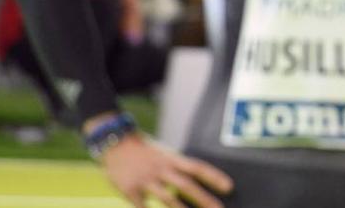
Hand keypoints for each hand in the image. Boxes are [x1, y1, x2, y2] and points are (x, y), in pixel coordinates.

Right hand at [99, 134, 232, 207]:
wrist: (115, 142)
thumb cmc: (144, 153)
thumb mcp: (163, 156)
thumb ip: (178, 169)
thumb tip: (197, 182)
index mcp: (171, 159)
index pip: (197, 167)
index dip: (214, 177)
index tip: (229, 187)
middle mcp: (161, 168)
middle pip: (186, 185)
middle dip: (204, 199)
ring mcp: (145, 179)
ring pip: (167, 197)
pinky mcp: (129, 189)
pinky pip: (142, 206)